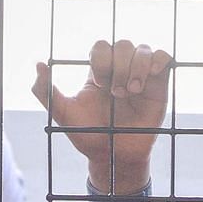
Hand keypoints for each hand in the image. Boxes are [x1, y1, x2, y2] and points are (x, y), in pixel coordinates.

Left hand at [30, 39, 171, 188]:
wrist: (114, 157)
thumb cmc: (88, 135)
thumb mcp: (63, 114)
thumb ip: (46, 92)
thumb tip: (38, 64)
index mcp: (98, 71)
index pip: (101, 47)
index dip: (101, 60)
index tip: (99, 83)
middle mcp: (120, 69)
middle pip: (122, 44)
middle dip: (118, 66)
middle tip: (116, 93)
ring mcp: (140, 76)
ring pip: (142, 49)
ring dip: (136, 67)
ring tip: (132, 90)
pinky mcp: (158, 85)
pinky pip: (164, 59)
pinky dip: (159, 59)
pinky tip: (150, 75)